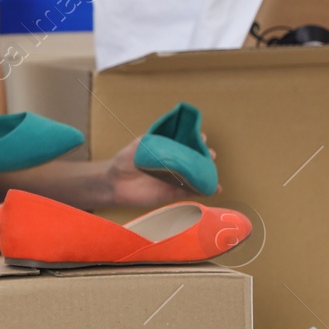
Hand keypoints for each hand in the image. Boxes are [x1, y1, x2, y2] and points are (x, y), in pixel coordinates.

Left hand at [104, 135, 218, 207]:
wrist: (115, 182)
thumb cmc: (125, 160)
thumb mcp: (139, 145)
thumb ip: (153, 140)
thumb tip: (167, 135)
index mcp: (168, 149)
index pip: (187, 142)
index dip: (196, 139)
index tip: (201, 136)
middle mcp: (175, 163)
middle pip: (196, 158)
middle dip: (206, 155)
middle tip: (209, 154)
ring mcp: (176, 178)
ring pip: (197, 175)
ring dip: (208, 173)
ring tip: (213, 171)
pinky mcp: (173, 193)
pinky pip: (192, 192)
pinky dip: (203, 190)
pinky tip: (214, 189)